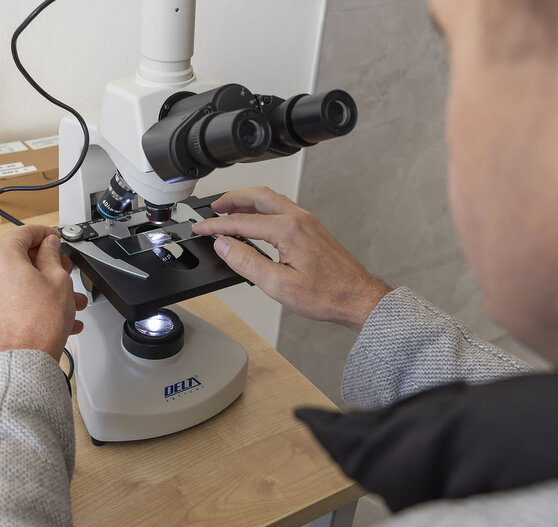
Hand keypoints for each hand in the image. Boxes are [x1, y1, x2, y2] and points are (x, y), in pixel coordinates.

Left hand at [0, 225, 87, 361]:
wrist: (26, 358)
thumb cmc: (40, 321)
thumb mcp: (58, 278)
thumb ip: (52, 255)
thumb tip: (49, 246)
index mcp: (1, 255)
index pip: (25, 232)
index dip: (46, 233)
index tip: (57, 238)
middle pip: (20, 256)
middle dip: (48, 262)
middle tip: (66, 268)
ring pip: (20, 279)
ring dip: (46, 284)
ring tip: (70, 297)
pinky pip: (14, 297)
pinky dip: (33, 298)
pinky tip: (57, 311)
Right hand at [191, 187, 390, 331]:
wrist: (357, 298)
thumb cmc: (326, 294)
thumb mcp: (278, 285)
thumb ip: (247, 262)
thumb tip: (224, 246)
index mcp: (288, 230)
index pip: (241, 222)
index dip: (216, 226)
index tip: (200, 229)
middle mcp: (298, 219)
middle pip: (257, 197)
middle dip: (231, 200)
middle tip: (213, 209)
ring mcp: (307, 221)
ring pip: (270, 200)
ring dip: (247, 201)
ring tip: (229, 210)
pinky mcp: (312, 228)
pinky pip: (281, 208)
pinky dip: (262, 208)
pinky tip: (256, 220)